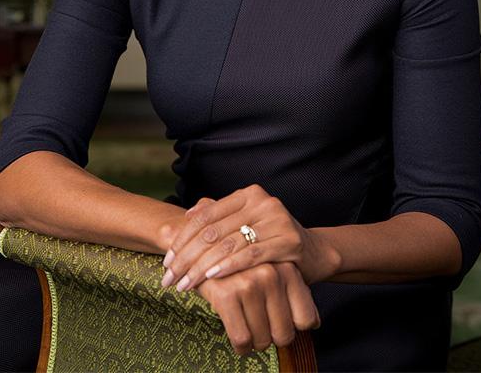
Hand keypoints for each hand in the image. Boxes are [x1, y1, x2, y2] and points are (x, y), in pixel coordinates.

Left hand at [160, 185, 328, 291]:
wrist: (314, 253)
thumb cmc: (271, 241)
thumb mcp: (245, 225)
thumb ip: (219, 218)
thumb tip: (187, 216)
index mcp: (247, 195)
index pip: (205, 216)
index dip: (182, 239)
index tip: (166, 261)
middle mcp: (262, 201)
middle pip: (213, 231)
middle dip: (186, 257)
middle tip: (168, 278)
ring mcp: (276, 219)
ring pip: (228, 244)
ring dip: (201, 267)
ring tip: (184, 285)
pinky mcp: (288, 240)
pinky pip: (250, 254)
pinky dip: (228, 266)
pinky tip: (212, 278)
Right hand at [194, 260, 319, 355]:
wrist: (204, 248)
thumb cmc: (244, 267)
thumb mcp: (275, 273)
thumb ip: (295, 294)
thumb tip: (314, 323)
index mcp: (287, 269)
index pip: (306, 319)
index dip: (293, 328)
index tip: (281, 324)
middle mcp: (271, 274)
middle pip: (284, 334)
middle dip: (272, 337)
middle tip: (261, 328)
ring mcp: (248, 283)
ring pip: (262, 340)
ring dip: (255, 342)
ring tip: (248, 326)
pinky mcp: (225, 294)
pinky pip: (241, 339)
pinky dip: (240, 346)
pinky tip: (237, 334)